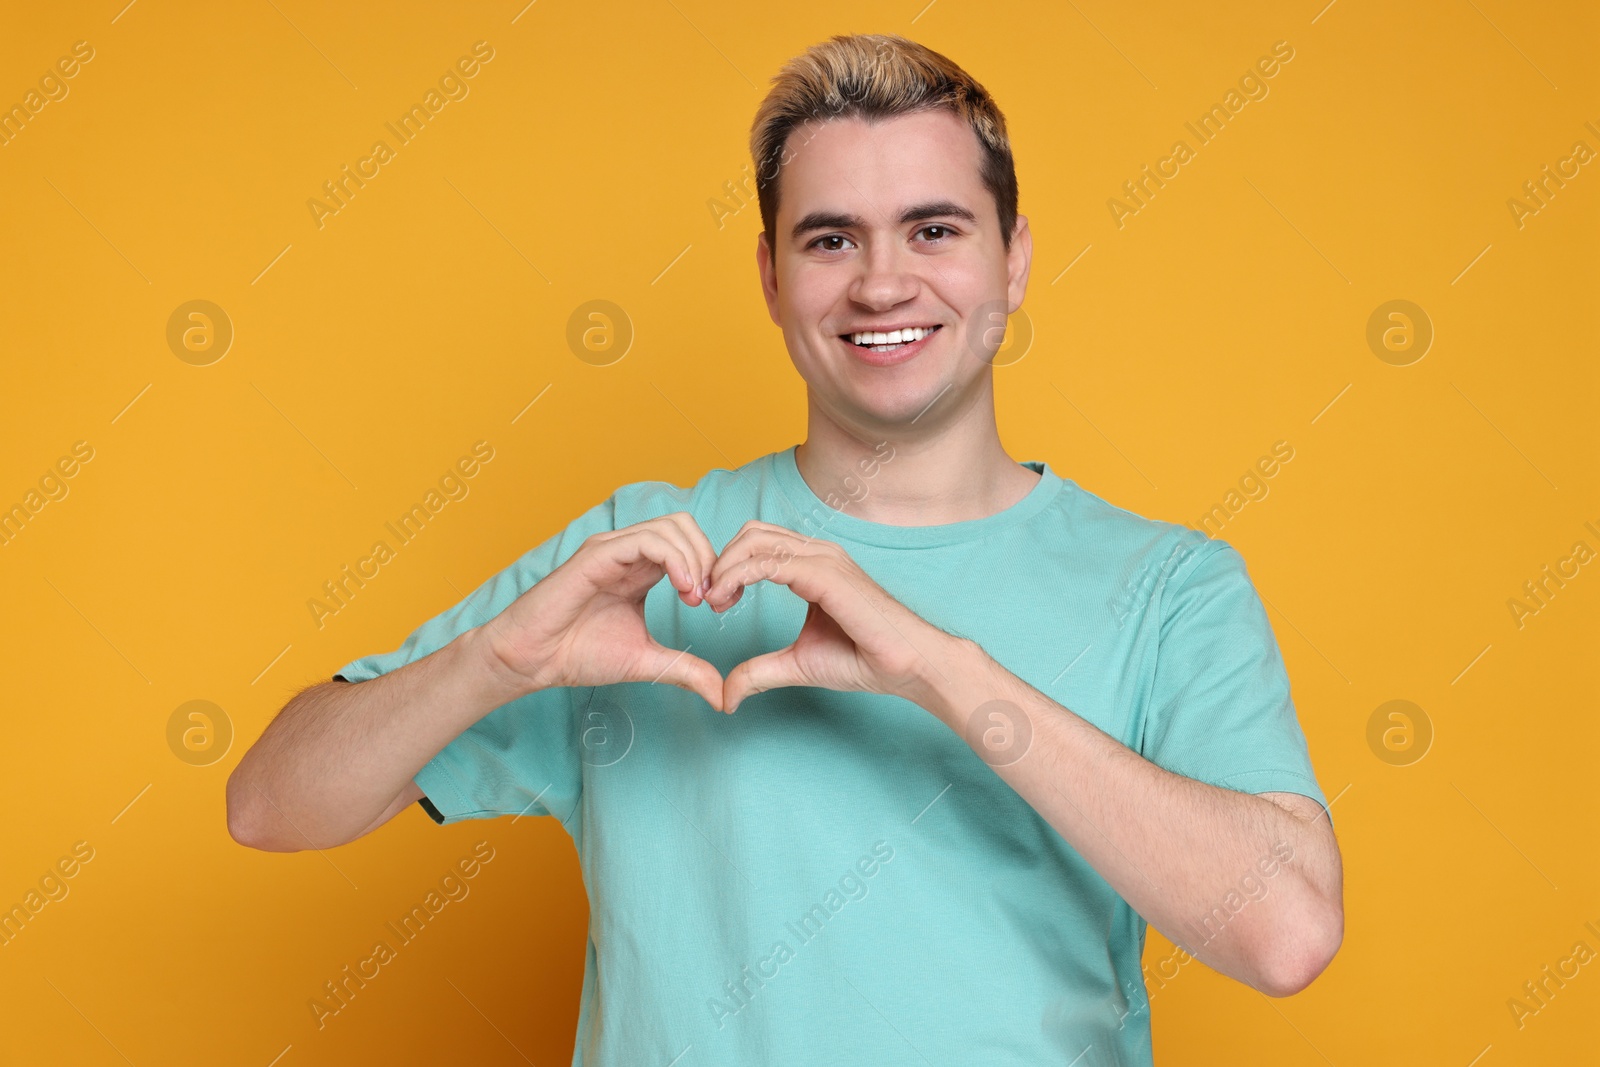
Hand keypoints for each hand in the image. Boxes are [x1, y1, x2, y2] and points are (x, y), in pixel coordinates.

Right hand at [480, 513, 725, 710]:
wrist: (532, 660)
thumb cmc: (578, 654)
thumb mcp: (646, 661)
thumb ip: (685, 671)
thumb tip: (722, 695)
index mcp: (641, 570)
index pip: (690, 545)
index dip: (713, 569)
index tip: (720, 606)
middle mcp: (628, 552)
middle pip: (685, 526)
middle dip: (710, 558)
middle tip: (712, 599)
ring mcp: (612, 549)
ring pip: (670, 527)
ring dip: (695, 559)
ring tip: (696, 597)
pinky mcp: (597, 555)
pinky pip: (646, 540)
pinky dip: (674, 559)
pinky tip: (682, 589)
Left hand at [703, 520, 950, 713]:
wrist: (907, 666)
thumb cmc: (864, 660)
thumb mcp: (797, 665)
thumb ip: (760, 671)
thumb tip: (727, 694)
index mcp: (813, 565)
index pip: (758, 545)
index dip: (728, 567)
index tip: (713, 602)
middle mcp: (818, 553)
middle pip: (751, 534)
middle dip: (720, 561)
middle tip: (708, 599)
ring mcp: (823, 559)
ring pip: (755, 541)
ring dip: (725, 567)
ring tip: (714, 601)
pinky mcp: (825, 574)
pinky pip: (769, 562)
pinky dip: (738, 576)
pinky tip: (727, 600)